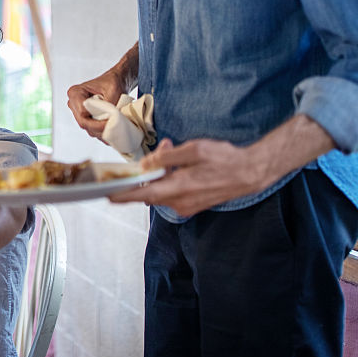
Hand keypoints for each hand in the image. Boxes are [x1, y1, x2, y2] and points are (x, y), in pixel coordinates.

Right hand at [67, 67, 128, 138]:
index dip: (96, 121)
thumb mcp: (112, 91)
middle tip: (115, 128)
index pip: (82, 113)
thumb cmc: (112, 83)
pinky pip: (92, 130)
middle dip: (100, 128)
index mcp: (75, 93)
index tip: (111, 121)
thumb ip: (108, 106)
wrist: (114, 82)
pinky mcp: (85, 119)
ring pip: (88, 129)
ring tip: (115, 128)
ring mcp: (78, 113)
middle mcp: (73, 104)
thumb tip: (110, 121)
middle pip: (84, 123)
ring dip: (102, 131)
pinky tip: (112, 129)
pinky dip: (102, 131)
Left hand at [107, 138, 266, 216]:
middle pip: (150, 192)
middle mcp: (180, 202)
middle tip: (143, 159)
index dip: (122, 195)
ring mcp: (187, 206)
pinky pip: (172, 194)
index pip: (142, 195)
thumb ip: (166, 157)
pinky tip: (176, 165)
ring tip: (169, 152)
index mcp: (178, 188)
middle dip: (143, 175)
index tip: (106, 195)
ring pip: (161, 191)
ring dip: (158, 175)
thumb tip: (147, 163)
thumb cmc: (225, 159)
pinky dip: (168, 180)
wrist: (251, 173)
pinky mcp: (193, 205)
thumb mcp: (193, 150)